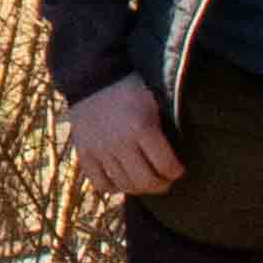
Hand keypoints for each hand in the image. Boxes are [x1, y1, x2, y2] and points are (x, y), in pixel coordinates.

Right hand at [61, 76, 180, 197]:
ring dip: (140, 188)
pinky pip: (100, 183)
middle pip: (146, 181)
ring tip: (145, 180)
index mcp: (142, 127)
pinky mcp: (84, 152)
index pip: (166, 166)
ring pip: (125, 185)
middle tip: (165, 181)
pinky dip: (113, 187)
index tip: (178, 170)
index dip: (176, 172)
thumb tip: (177, 157)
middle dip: (161, 185)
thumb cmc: (130, 88)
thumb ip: (164, 129)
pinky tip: (121, 180)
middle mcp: (120, 142)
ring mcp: (100, 149)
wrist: (93, 75)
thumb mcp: (154, 102)